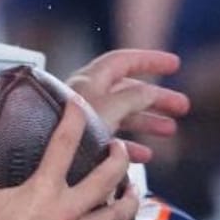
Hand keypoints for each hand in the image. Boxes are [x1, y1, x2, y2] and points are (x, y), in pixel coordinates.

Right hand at [0, 103, 137, 219]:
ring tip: (131, 188)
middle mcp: (67, 210)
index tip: (77, 105)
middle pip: (108, 176)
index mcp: (42, 189)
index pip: (64, 143)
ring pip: (119, 213)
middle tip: (119, 149)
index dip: (74, 118)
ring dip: (129, 197)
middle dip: (119, 157)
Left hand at [66, 48, 189, 161]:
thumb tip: (150, 90)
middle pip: (127, 90)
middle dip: (156, 97)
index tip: (174, 64)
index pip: (123, 61)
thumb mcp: (109, 109)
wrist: (37, 159)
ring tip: (169, 129)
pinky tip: (144, 155)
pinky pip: (110, 141)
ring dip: (148, 121)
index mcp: (90, 82)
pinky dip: (130, 145)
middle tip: (182, 106)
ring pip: (121, 116)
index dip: (149, 60)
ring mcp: (83, 121)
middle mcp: (86, 98)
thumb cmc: (69, 132)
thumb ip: (133, 97)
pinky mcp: (80, 144)